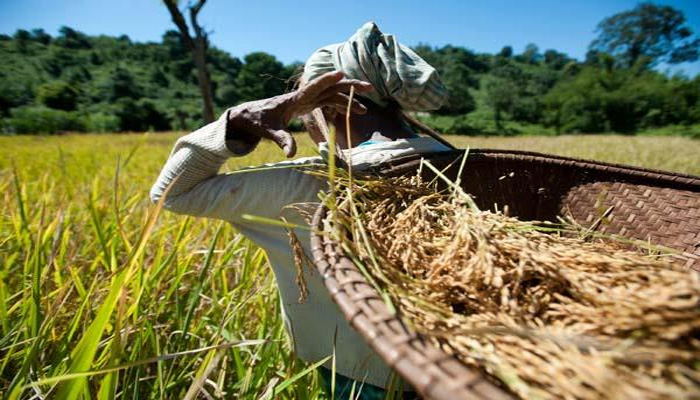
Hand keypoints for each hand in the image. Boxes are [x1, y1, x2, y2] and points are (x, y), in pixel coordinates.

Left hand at [226, 71, 372, 157]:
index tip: (340, 73)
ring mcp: (306, 99)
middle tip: (369, 88)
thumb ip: (282, 140)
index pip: (314, 87)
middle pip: (330, 88)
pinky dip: (340, 105)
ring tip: (365, 110)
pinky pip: (327, 102)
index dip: (327, 81)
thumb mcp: (269, 132)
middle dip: (349, 87)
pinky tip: (351, 111)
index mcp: (294, 100)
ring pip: (332, 95)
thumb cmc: (258, 121)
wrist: (250, 115)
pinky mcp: (307, 104)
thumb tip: (291, 154)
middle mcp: (303, 96)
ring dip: (348, 100)